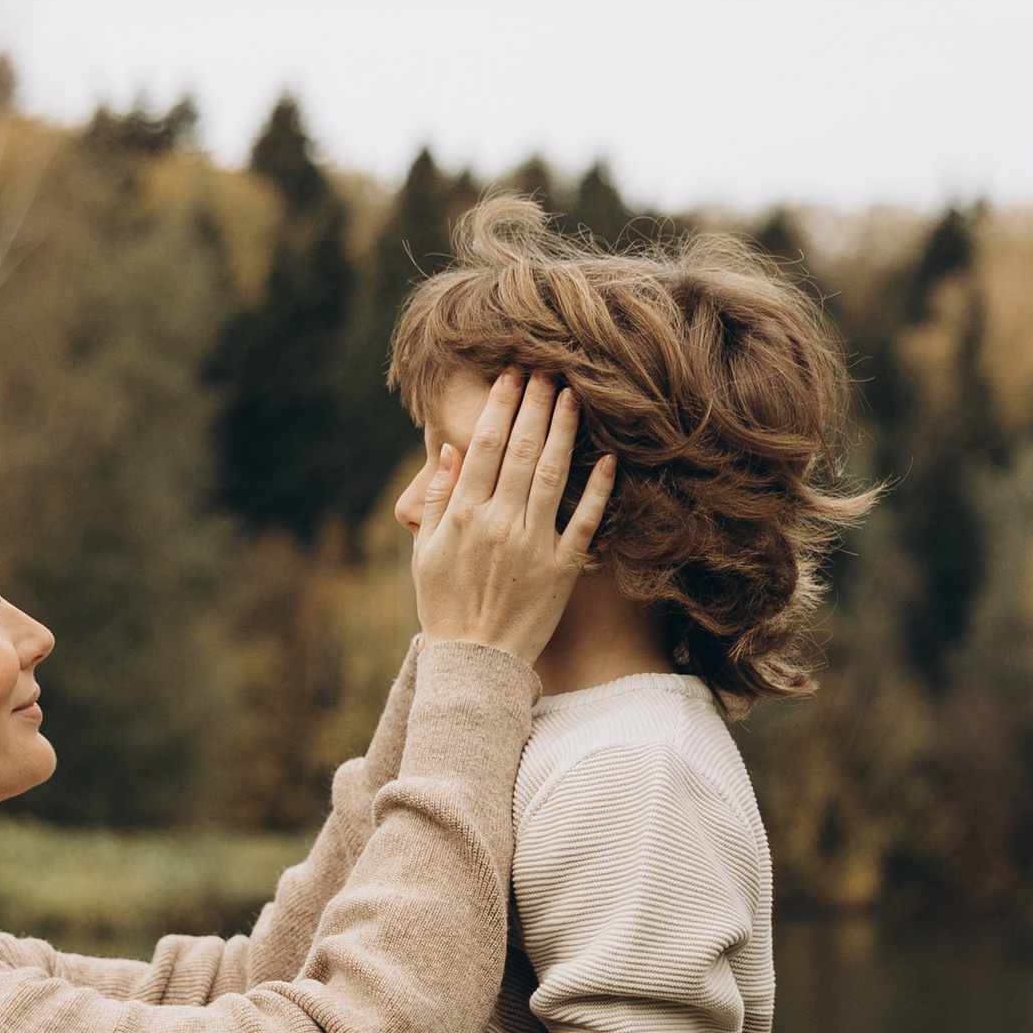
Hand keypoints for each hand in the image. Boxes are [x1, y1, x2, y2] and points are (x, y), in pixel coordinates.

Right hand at [411, 372, 614, 664]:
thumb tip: (450, 450)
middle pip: (520, 449)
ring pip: (552, 475)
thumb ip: (436, 500)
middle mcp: (498, 523)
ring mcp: (533, 545)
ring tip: (575, 397)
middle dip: (536, 405)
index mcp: (463, 515)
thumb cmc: (444, 605)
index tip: (511, 376)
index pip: (483, 445)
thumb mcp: (424, 553)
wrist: (474, 663)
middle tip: (549, 369)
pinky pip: (585, 522)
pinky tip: (608, 459)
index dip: (500, 406)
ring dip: (565, 431)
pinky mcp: (561, 568)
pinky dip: (597, 490)